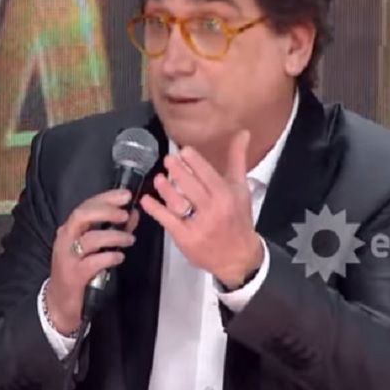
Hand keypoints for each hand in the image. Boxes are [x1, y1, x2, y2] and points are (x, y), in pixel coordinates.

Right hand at [45, 189, 138, 334]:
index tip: (126, 195)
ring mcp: (68, 257)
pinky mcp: (74, 275)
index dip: (106, 198)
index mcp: (69, 229)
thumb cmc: (77, 271)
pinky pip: (93, 262)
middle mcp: (65, 239)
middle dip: (106, 211)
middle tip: (125, 214)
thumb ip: (112, 230)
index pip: (85, 206)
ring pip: (90, 239)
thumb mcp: (93, 248)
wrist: (59, 302)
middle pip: (82, 216)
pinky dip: (109, 257)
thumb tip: (133, 214)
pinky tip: (119, 257)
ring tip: (129, 239)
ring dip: (113, 236)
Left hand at [139, 130, 263, 287]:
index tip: (184, 151)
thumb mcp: (240, 188)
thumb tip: (242, 133)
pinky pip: (167, 220)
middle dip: (178, 171)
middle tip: (168, 160)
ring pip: (179, 203)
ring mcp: (198, 224)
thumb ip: (237, 159)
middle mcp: (213, 208)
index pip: (208, 174)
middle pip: (191, 186)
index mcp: (226, 194)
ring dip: (166, 189)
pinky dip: (155, 209)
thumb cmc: (238, 218)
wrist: (238, 256)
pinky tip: (146, 200)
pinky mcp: (185, 237)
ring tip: (158, 179)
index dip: (194, 161)